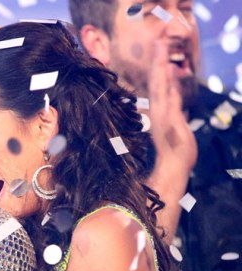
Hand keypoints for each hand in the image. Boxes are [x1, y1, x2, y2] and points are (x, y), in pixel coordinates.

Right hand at [147, 39, 196, 177]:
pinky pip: (169, 98)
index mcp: (160, 110)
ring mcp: (163, 114)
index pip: (158, 84)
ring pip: (161, 86)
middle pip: (157, 81)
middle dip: (157, 61)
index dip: (158, 67)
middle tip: (158, 42)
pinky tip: (168, 72)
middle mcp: (159, 110)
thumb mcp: (175, 122)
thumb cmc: (175, 148)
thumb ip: (174, 106)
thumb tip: (174, 92)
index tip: (159, 50)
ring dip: (160, 67)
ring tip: (160, 50)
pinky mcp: (169, 120)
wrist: (173, 165)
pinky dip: (168, 85)